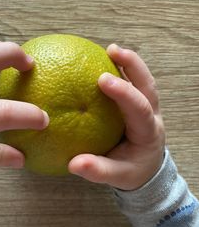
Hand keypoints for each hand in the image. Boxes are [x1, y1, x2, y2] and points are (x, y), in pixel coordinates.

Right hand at [68, 44, 164, 190]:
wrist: (144, 169)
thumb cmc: (131, 171)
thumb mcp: (117, 176)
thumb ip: (97, 171)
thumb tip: (74, 164)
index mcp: (147, 132)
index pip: (140, 107)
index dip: (124, 92)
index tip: (103, 79)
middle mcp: (151, 115)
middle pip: (148, 84)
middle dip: (133, 65)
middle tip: (112, 50)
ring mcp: (147, 107)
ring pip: (143, 79)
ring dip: (129, 63)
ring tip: (110, 49)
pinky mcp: (138, 103)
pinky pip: (132, 82)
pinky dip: (121, 70)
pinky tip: (103, 63)